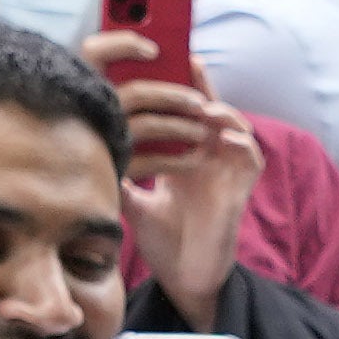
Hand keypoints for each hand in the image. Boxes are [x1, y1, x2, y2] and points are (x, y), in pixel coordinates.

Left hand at [109, 83, 261, 319]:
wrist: (184, 278)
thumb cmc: (163, 242)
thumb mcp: (132, 202)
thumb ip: (119, 176)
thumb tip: (88, 151)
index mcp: (186, 158)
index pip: (182, 115)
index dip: (176, 89)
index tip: (160, 64)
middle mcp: (209, 160)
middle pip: (210, 110)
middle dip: (200, 85)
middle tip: (188, 60)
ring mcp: (227, 172)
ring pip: (234, 126)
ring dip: (222, 111)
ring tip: (205, 104)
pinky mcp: (241, 189)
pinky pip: (250, 155)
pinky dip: (240, 141)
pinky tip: (222, 134)